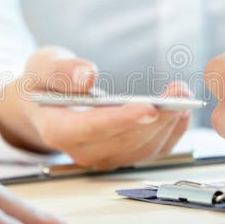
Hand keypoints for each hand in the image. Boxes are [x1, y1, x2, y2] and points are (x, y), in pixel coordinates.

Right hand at [0, 46, 190, 168]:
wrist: (42, 106)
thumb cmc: (44, 84)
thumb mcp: (43, 66)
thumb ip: (62, 71)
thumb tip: (88, 76)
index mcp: (59, 129)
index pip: (93, 128)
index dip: (122, 119)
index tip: (150, 106)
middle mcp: (82, 151)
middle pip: (125, 141)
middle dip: (156, 118)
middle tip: (179, 93)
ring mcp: (103, 157)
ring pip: (142, 148)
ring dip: (168, 124)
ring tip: (182, 95)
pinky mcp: (121, 157)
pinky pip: (151, 151)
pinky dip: (171, 132)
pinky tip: (182, 112)